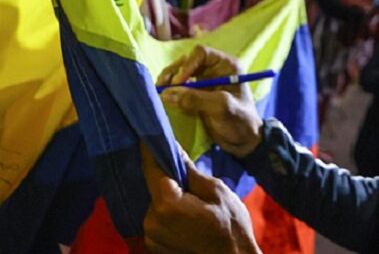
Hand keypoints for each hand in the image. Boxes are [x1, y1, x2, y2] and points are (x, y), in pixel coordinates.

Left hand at [141, 142, 260, 253]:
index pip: (152, 168)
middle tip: (194, 186)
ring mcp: (152, 236)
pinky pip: (159, 221)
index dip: (151, 150)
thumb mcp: (216, 191)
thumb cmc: (231, 227)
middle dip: (171, 182)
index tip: (147, 135)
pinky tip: (190, 223)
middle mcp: (152, 220)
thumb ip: (190, 171)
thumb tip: (174, 148)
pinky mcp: (154, 246)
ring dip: (171, 201)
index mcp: (167, 204)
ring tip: (196, 209)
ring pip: (158, 204)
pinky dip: (170, 217)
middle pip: (156, 188)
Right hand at [157, 46, 263, 157]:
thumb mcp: (221, 108)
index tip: (178, 82)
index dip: (187, 64)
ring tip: (159, 90)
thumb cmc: (240, 121)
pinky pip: (178, 87)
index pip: (201, 53)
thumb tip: (167, 94)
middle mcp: (213, 69)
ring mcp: (203, 81)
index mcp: (225, 65)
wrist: (243, 142)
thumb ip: (196, 99)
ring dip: (168, 80)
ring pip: (180, 73)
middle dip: (173, 72)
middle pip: (186, 61)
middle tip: (162, 86)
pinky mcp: (195, 94)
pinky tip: (163, 97)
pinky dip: (169, 90)